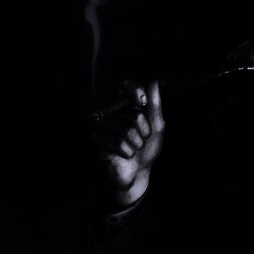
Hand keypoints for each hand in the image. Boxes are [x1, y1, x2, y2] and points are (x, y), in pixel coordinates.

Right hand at [91, 80, 163, 211]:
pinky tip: (125, 155)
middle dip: (144, 131)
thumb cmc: (145, 149)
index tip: (144, 102)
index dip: (136, 91)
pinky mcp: (96, 140)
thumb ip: (155, 104)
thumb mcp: (156, 126)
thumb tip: (156, 81)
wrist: (136, 173)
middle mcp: (111, 112)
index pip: (125, 85)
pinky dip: (127, 152)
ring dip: (136, 144)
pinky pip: (119, 143)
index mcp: (125, 105)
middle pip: (133, 114)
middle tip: (141, 139)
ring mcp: (102, 126)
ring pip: (127, 130)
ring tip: (133, 148)